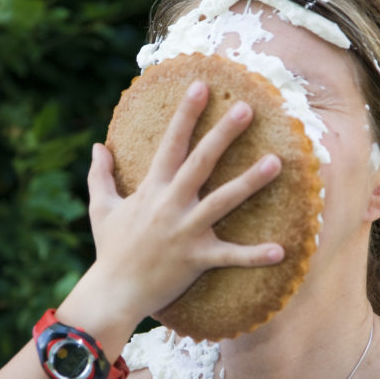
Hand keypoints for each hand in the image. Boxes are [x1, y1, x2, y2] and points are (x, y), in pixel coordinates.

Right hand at [85, 80, 283, 323]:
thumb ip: (100, 175)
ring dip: (250, 182)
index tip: (202, 86)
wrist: (113, 292)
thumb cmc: (110, 249)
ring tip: (276, 161)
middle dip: (223, 134)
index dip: (186, 114)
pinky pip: (230, 256)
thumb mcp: (101, 208)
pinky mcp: (196, 259)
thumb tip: (97, 146)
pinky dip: (255, 256)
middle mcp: (170, 205)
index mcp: (151, 189)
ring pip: (222, 202)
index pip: (171, 143)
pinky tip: (282, 250)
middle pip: (201, 163)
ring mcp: (185, 231)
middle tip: (248, 109)